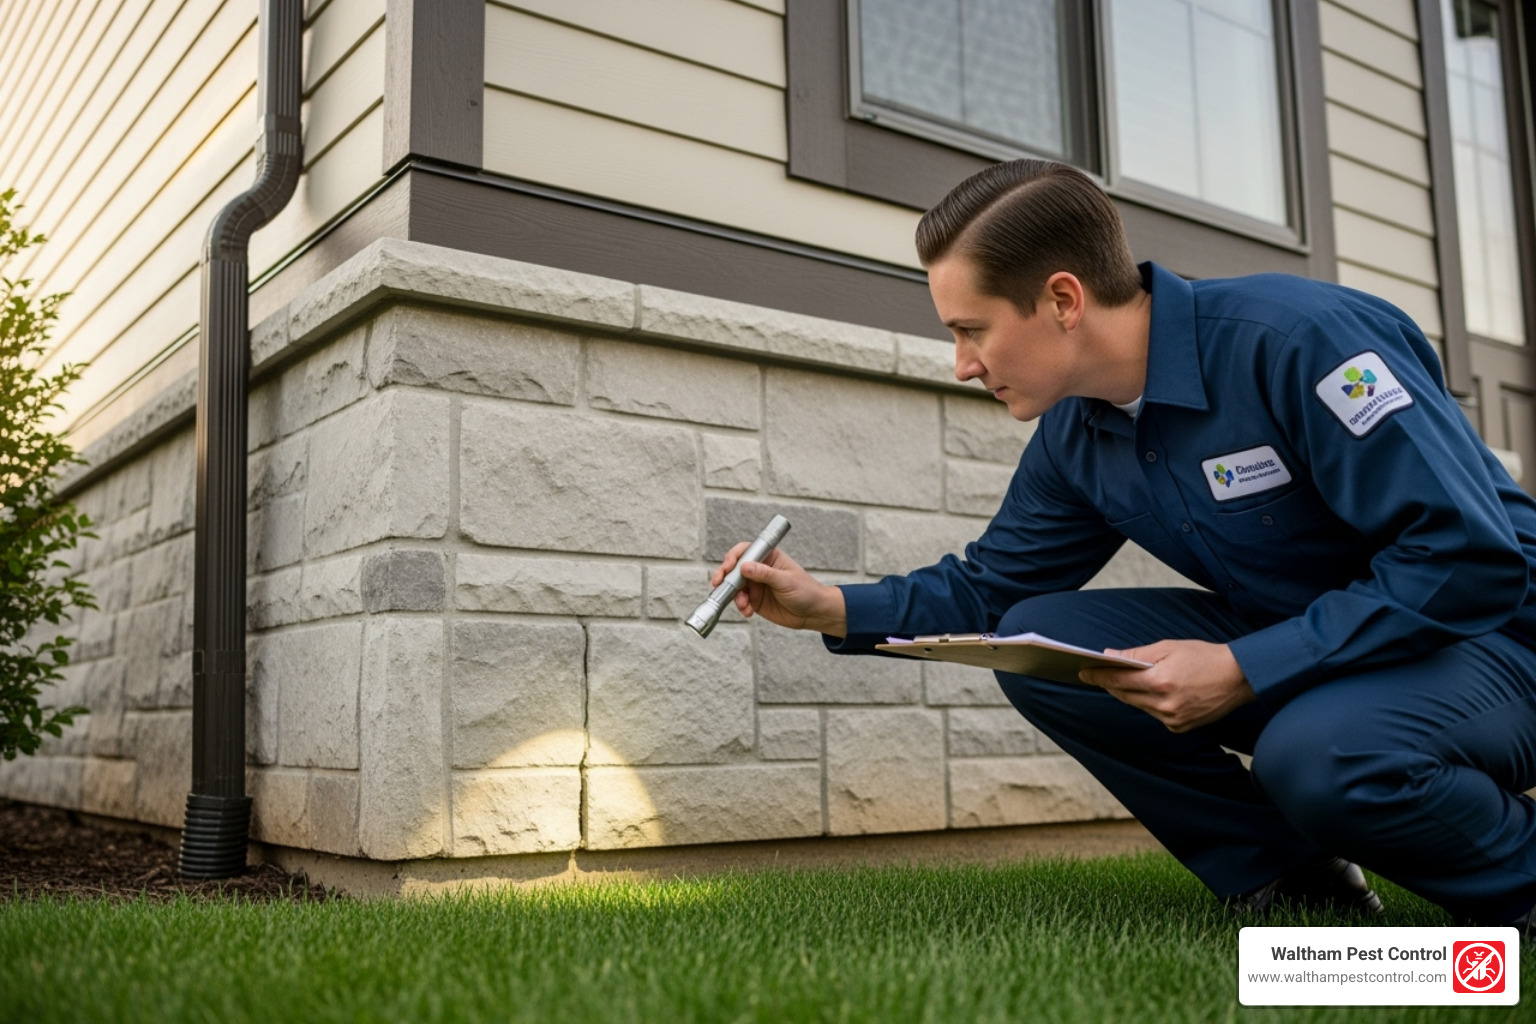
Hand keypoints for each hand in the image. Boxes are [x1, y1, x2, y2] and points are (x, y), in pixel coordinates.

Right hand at [710, 542, 846, 636]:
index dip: (733, 557)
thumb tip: (744, 566)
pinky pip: (740, 602)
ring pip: (735, 587)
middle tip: (717, 584)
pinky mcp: (755, 600)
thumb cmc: (805, 591)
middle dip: (724, 576)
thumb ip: (765, 574)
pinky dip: (741, 607)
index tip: (728, 567)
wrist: (813, 613)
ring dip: (734, 595)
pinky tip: (748, 612)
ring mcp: (756, 585)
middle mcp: (759, 569)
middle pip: (735, 568)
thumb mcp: (786, 581)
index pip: (746, 551)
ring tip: (743, 605)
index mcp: (769, 557)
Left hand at [1078, 640, 1253, 731]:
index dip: (1098, 676)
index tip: (1083, 672)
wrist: (1240, 677)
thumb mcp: (1169, 647)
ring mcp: (1173, 719)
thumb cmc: (1204, 656)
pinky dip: (1148, 703)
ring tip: (1120, 681)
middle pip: (1125, 696)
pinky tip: (1148, 692)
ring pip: (1139, 706)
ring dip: (1129, 694)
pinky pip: (1155, 715)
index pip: (1118, 681)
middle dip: (1111, 684)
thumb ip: (1137, 655)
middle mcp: (1164, 705)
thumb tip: (1110, 656)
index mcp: (1160, 682)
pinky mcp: (1181, 727)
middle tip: (1097, 674)